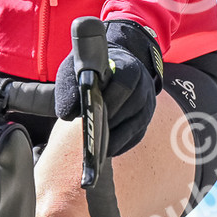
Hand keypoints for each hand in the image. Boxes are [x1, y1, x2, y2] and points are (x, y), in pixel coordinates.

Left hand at [53, 19, 162, 155]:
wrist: (109, 67)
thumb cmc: (90, 71)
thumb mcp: (77, 71)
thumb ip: (71, 89)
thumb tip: (68, 114)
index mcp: (127, 66)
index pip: (124, 83)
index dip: (110, 99)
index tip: (92, 112)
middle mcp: (143, 83)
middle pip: (135, 105)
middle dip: (114, 120)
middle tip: (94, 133)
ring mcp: (148, 101)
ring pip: (139, 122)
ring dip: (119, 136)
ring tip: (99, 148)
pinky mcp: (146, 118)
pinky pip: (138, 134)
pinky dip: (124, 143)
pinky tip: (108, 150)